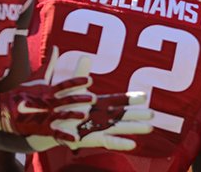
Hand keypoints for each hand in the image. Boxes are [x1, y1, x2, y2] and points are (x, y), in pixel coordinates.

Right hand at [0, 46, 93, 136]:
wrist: (2, 110)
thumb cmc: (22, 92)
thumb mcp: (36, 78)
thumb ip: (49, 64)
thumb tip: (56, 47)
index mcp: (48, 91)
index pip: (65, 85)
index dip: (78, 82)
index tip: (90, 80)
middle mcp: (48, 102)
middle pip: (67, 100)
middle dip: (81, 99)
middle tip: (93, 98)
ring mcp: (44, 115)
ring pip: (63, 115)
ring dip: (74, 115)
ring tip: (86, 115)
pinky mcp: (41, 128)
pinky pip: (55, 133)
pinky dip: (66, 137)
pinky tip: (76, 139)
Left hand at [27, 82, 153, 151]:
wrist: (47, 123)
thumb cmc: (61, 104)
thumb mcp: (71, 86)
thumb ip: (80, 73)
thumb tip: (86, 55)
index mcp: (100, 103)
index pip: (119, 100)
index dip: (132, 99)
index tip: (145, 96)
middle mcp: (102, 116)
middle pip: (125, 115)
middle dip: (139, 114)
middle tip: (153, 114)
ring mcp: (99, 128)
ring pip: (121, 128)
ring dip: (135, 128)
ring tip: (150, 128)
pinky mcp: (92, 139)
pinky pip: (109, 142)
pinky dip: (121, 143)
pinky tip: (133, 144)